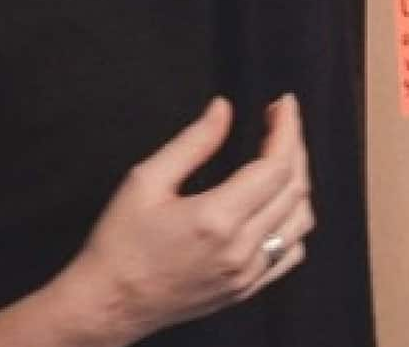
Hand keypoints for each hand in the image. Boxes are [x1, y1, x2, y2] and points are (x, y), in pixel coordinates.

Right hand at [67, 96, 315, 341]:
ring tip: (280, 156)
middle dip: (293, 146)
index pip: (275, 166)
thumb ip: (192, 141)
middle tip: (279, 120)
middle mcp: (240, 249)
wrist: (109, 303)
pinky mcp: (246, 289)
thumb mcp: (146, 180)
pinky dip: (293, 222)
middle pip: (294, 188)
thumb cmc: (119, 243)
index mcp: (216, 219)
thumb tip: (223, 110)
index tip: (284, 104)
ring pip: (300, 221)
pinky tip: (277, 203)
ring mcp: (247, 273)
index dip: (287, 129)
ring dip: (297, 182)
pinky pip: (290, 253)